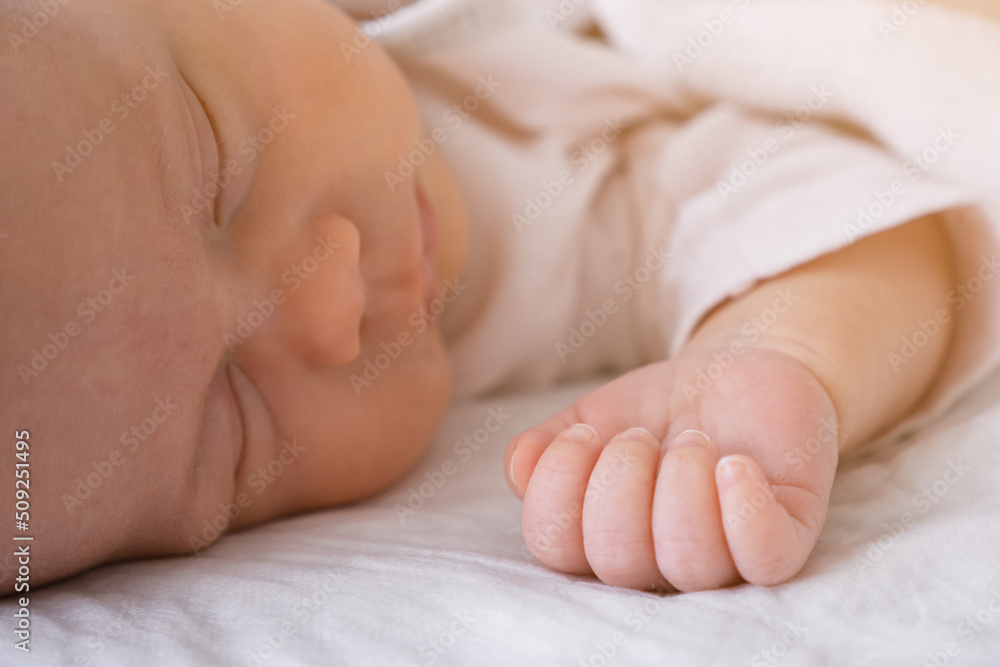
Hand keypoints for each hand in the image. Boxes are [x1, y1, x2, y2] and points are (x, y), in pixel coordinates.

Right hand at [503, 346, 839, 591]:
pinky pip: (763, 555)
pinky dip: (742, 509)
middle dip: (621, 478)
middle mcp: (658, 562)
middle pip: (617, 559)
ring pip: (688, 560)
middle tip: (642, 435)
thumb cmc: (658, 410)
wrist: (736, 374)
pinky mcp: (785, 536)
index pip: (555, 547)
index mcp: (602, 539)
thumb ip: (544, 445)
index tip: (584, 434)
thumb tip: (520, 467)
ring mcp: (725, 555)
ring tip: (693, 440)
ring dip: (680, 482)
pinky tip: (733, 464)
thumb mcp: (590, 417)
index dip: (557, 487)